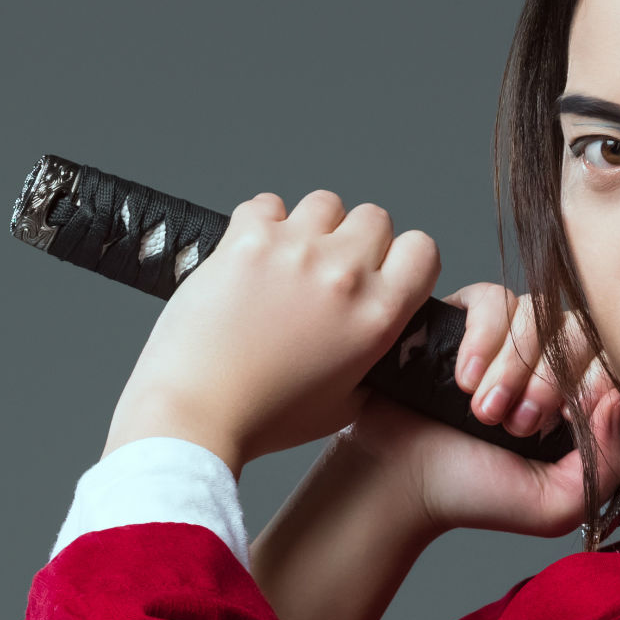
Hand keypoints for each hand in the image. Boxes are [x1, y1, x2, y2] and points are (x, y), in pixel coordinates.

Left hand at [105, 191, 442, 467]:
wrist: (197, 413)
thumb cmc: (264, 416)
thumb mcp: (346, 404)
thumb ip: (372, 359)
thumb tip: (376, 333)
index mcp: (377, 316)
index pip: (423, 250)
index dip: (403, 258)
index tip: (383, 270)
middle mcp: (342, 275)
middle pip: (373, 218)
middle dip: (355, 240)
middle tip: (329, 271)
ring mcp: (293, 250)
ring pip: (324, 204)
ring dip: (311, 228)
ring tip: (288, 262)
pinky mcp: (246, 239)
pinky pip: (267, 204)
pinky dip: (263, 223)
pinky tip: (253, 255)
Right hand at [339, 285, 619, 538]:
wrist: (399, 483)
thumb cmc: (473, 495)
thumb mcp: (558, 504)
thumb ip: (609, 463)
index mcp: (575, 398)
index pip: (610, 361)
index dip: (590, 385)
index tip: (560, 421)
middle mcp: (544, 361)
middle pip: (576, 332)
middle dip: (548, 381)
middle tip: (516, 426)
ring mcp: (504, 337)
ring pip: (536, 314)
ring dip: (512, 367)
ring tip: (483, 412)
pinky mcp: (462, 317)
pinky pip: (493, 300)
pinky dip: (483, 339)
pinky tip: (463, 381)